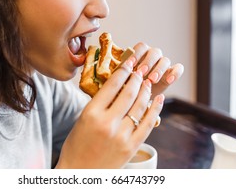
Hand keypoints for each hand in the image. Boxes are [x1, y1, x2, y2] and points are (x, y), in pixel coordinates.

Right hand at [55, 42, 183, 167]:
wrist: (81, 173)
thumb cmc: (77, 145)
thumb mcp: (82, 119)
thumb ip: (99, 104)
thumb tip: (117, 86)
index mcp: (91, 114)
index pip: (112, 85)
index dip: (123, 71)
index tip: (129, 63)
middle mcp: (108, 123)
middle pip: (128, 93)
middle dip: (136, 78)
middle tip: (140, 70)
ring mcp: (122, 136)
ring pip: (140, 106)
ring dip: (146, 90)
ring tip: (147, 82)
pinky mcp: (132, 146)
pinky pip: (148, 124)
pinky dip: (154, 109)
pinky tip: (158, 99)